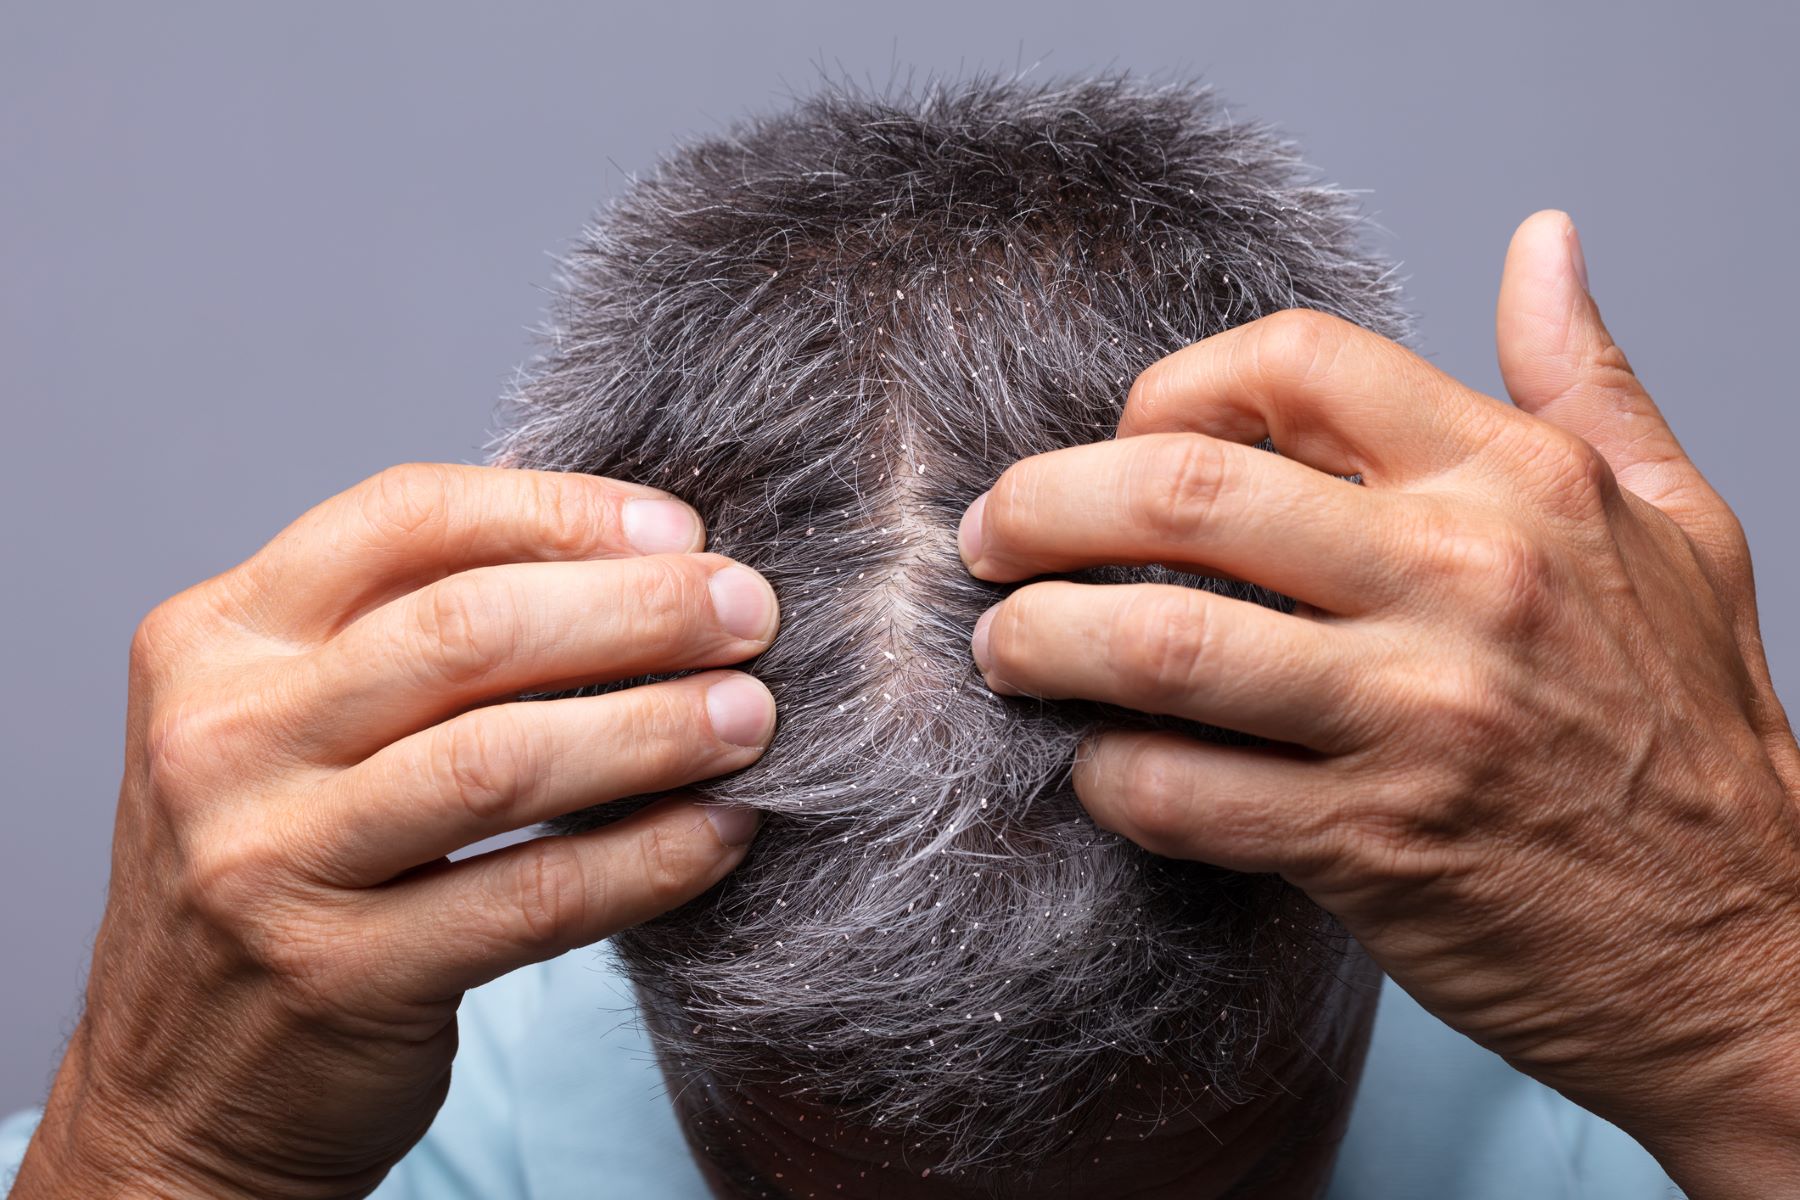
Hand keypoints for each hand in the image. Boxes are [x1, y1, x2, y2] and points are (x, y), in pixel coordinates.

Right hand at [12, 465, 779, 1198]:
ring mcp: (266, 864)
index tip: (680, 529)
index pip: (405, 519)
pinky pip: (534, 895)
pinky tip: (721, 830)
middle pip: (469, 628)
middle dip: (637, 609)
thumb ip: (410, 638)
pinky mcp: (339, 978)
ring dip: (657, 727)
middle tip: (749, 613)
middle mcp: (221, 739)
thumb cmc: (281, 869)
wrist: (181, 1087)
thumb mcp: (292, 725)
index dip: (560, 511)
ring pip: (503, 760)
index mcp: (214, 639)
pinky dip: (648, 857)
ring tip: (752, 717)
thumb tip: (635, 560)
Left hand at [957, 212, 1799, 1197]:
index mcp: (1520, 482)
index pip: (1294, 363)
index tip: (1127, 442)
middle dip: (1043, 504)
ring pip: (1162, 643)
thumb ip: (1584, 379)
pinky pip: (1180, 793)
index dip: (1172, 389)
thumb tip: (1538, 242)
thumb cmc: (1695, 731)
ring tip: (1005, 645)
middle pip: (1186, 491)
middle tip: (990, 536)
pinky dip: (1107, 776)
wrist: (1748, 945)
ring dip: (1041, 638)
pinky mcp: (1373, 847)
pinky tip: (1097, 766)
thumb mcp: (1673, 522)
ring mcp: (1417, 719)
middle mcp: (1466, 582)